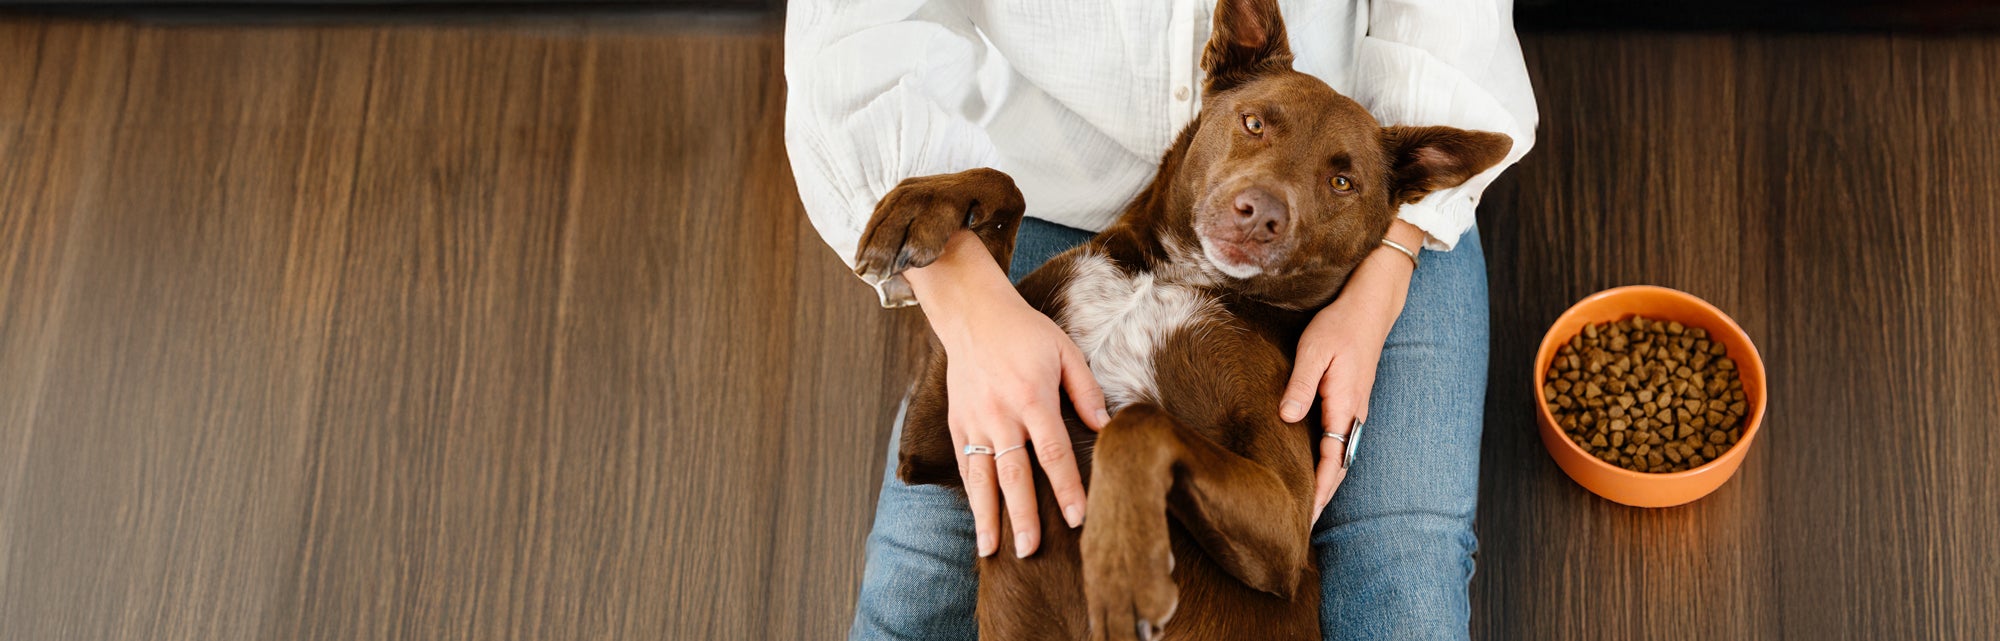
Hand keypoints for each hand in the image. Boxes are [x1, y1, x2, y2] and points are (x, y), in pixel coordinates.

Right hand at [906, 231, 1111, 557]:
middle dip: (1022, 515)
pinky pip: (965, 464)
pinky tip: (978, 519)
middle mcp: (1001, 414)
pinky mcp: (958, 422)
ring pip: (982, 477)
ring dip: (987, 515)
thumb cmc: (1026, 333)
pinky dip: (971, 493)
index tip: (1078, 519)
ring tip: (991, 550)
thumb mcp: (1066, 351)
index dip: (1067, 488)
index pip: (1053, 453)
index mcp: (1033, 397)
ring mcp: (975, 420)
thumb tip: (1107, 428)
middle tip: (1030, 550)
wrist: (973, 314)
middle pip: (1014, 474)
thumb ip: (1086, 391)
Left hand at [1279, 221, 1424, 523]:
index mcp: (1344, 406)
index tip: (1305, 517)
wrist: (1371, 305)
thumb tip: (1286, 418)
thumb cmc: (1339, 324)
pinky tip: (1314, 470)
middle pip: (1338, 467)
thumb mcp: (1313, 350)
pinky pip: (1340, 441)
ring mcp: (1354, 409)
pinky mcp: (1350, 402)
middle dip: (1321, 498)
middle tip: (1300, 527)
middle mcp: (1353, 414)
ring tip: (1305, 508)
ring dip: (1325, 483)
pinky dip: (1328, 463)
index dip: (1318, 491)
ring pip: (1340, 456)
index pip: (1331, 460)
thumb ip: (1299, 385)